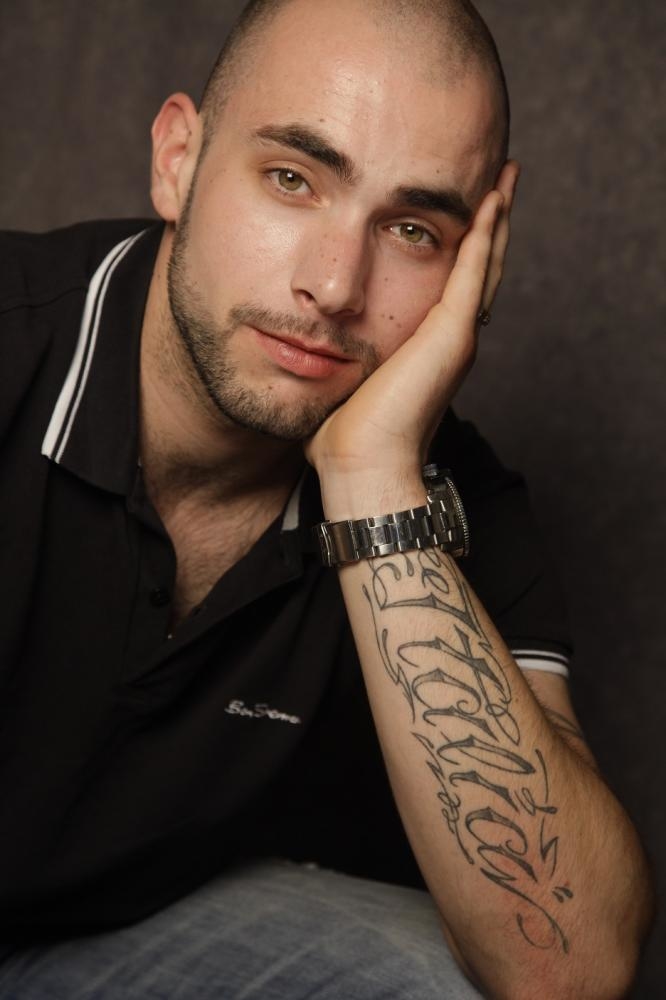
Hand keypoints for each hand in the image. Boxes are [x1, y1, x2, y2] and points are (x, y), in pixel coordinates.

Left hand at [306, 160, 519, 516]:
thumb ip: (335, 356)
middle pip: (478, 266)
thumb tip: (303, 344)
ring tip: (507, 174)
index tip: (459, 208)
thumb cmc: (344, 439)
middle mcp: (449, 337)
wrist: (362, 467)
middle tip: (500, 177)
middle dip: (489, 221)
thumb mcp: (339, 381)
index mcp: (426, 347)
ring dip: (497, 217)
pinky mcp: (451, 335)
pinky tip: (493, 198)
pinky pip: (474, 273)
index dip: (459, 244)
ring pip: (485, 263)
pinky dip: (486, 235)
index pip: (450, 283)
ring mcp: (455, 335)